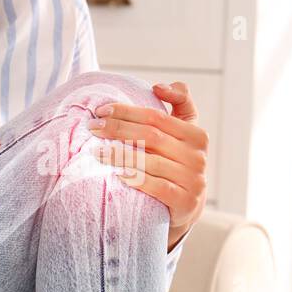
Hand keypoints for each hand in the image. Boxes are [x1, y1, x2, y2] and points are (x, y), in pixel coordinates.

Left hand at [88, 81, 206, 249]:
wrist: (186, 205)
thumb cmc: (176, 162)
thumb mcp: (182, 132)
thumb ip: (179, 102)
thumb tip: (159, 86)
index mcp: (197, 135)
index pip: (156, 117)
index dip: (127, 111)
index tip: (101, 110)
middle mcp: (198, 156)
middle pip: (151, 136)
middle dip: (118, 129)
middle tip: (92, 128)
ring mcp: (194, 180)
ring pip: (151, 162)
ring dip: (120, 155)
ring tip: (96, 151)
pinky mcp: (186, 202)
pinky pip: (157, 187)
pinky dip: (136, 179)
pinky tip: (117, 175)